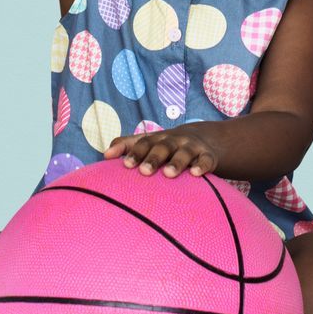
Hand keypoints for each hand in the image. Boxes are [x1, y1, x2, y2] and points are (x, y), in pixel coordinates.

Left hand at [104, 124, 219, 177]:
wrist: (204, 139)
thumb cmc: (167, 146)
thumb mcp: (150, 142)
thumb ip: (126, 146)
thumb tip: (104, 155)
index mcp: (157, 139)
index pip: (143, 142)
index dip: (134, 152)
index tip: (125, 165)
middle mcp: (173, 141)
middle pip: (162, 147)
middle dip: (153, 158)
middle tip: (143, 172)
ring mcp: (191, 147)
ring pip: (184, 153)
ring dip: (176, 162)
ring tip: (168, 173)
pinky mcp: (207, 156)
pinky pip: (206, 160)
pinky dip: (202, 166)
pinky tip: (196, 174)